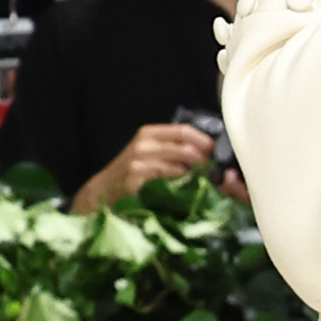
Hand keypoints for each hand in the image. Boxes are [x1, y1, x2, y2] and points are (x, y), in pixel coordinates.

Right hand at [70, 117, 226, 213]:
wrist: (103, 190)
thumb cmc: (130, 173)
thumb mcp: (149, 153)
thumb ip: (171, 149)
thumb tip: (204, 152)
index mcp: (149, 133)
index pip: (184, 130)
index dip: (204, 139)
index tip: (218, 150)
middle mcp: (144, 143)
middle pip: (185, 146)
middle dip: (205, 157)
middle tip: (217, 169)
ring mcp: (140, 160)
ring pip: (180, 163)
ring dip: (197, 172)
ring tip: (207, 179)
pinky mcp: (137, 178)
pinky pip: (168, 179)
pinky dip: (182, 184)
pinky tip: (189, 189)